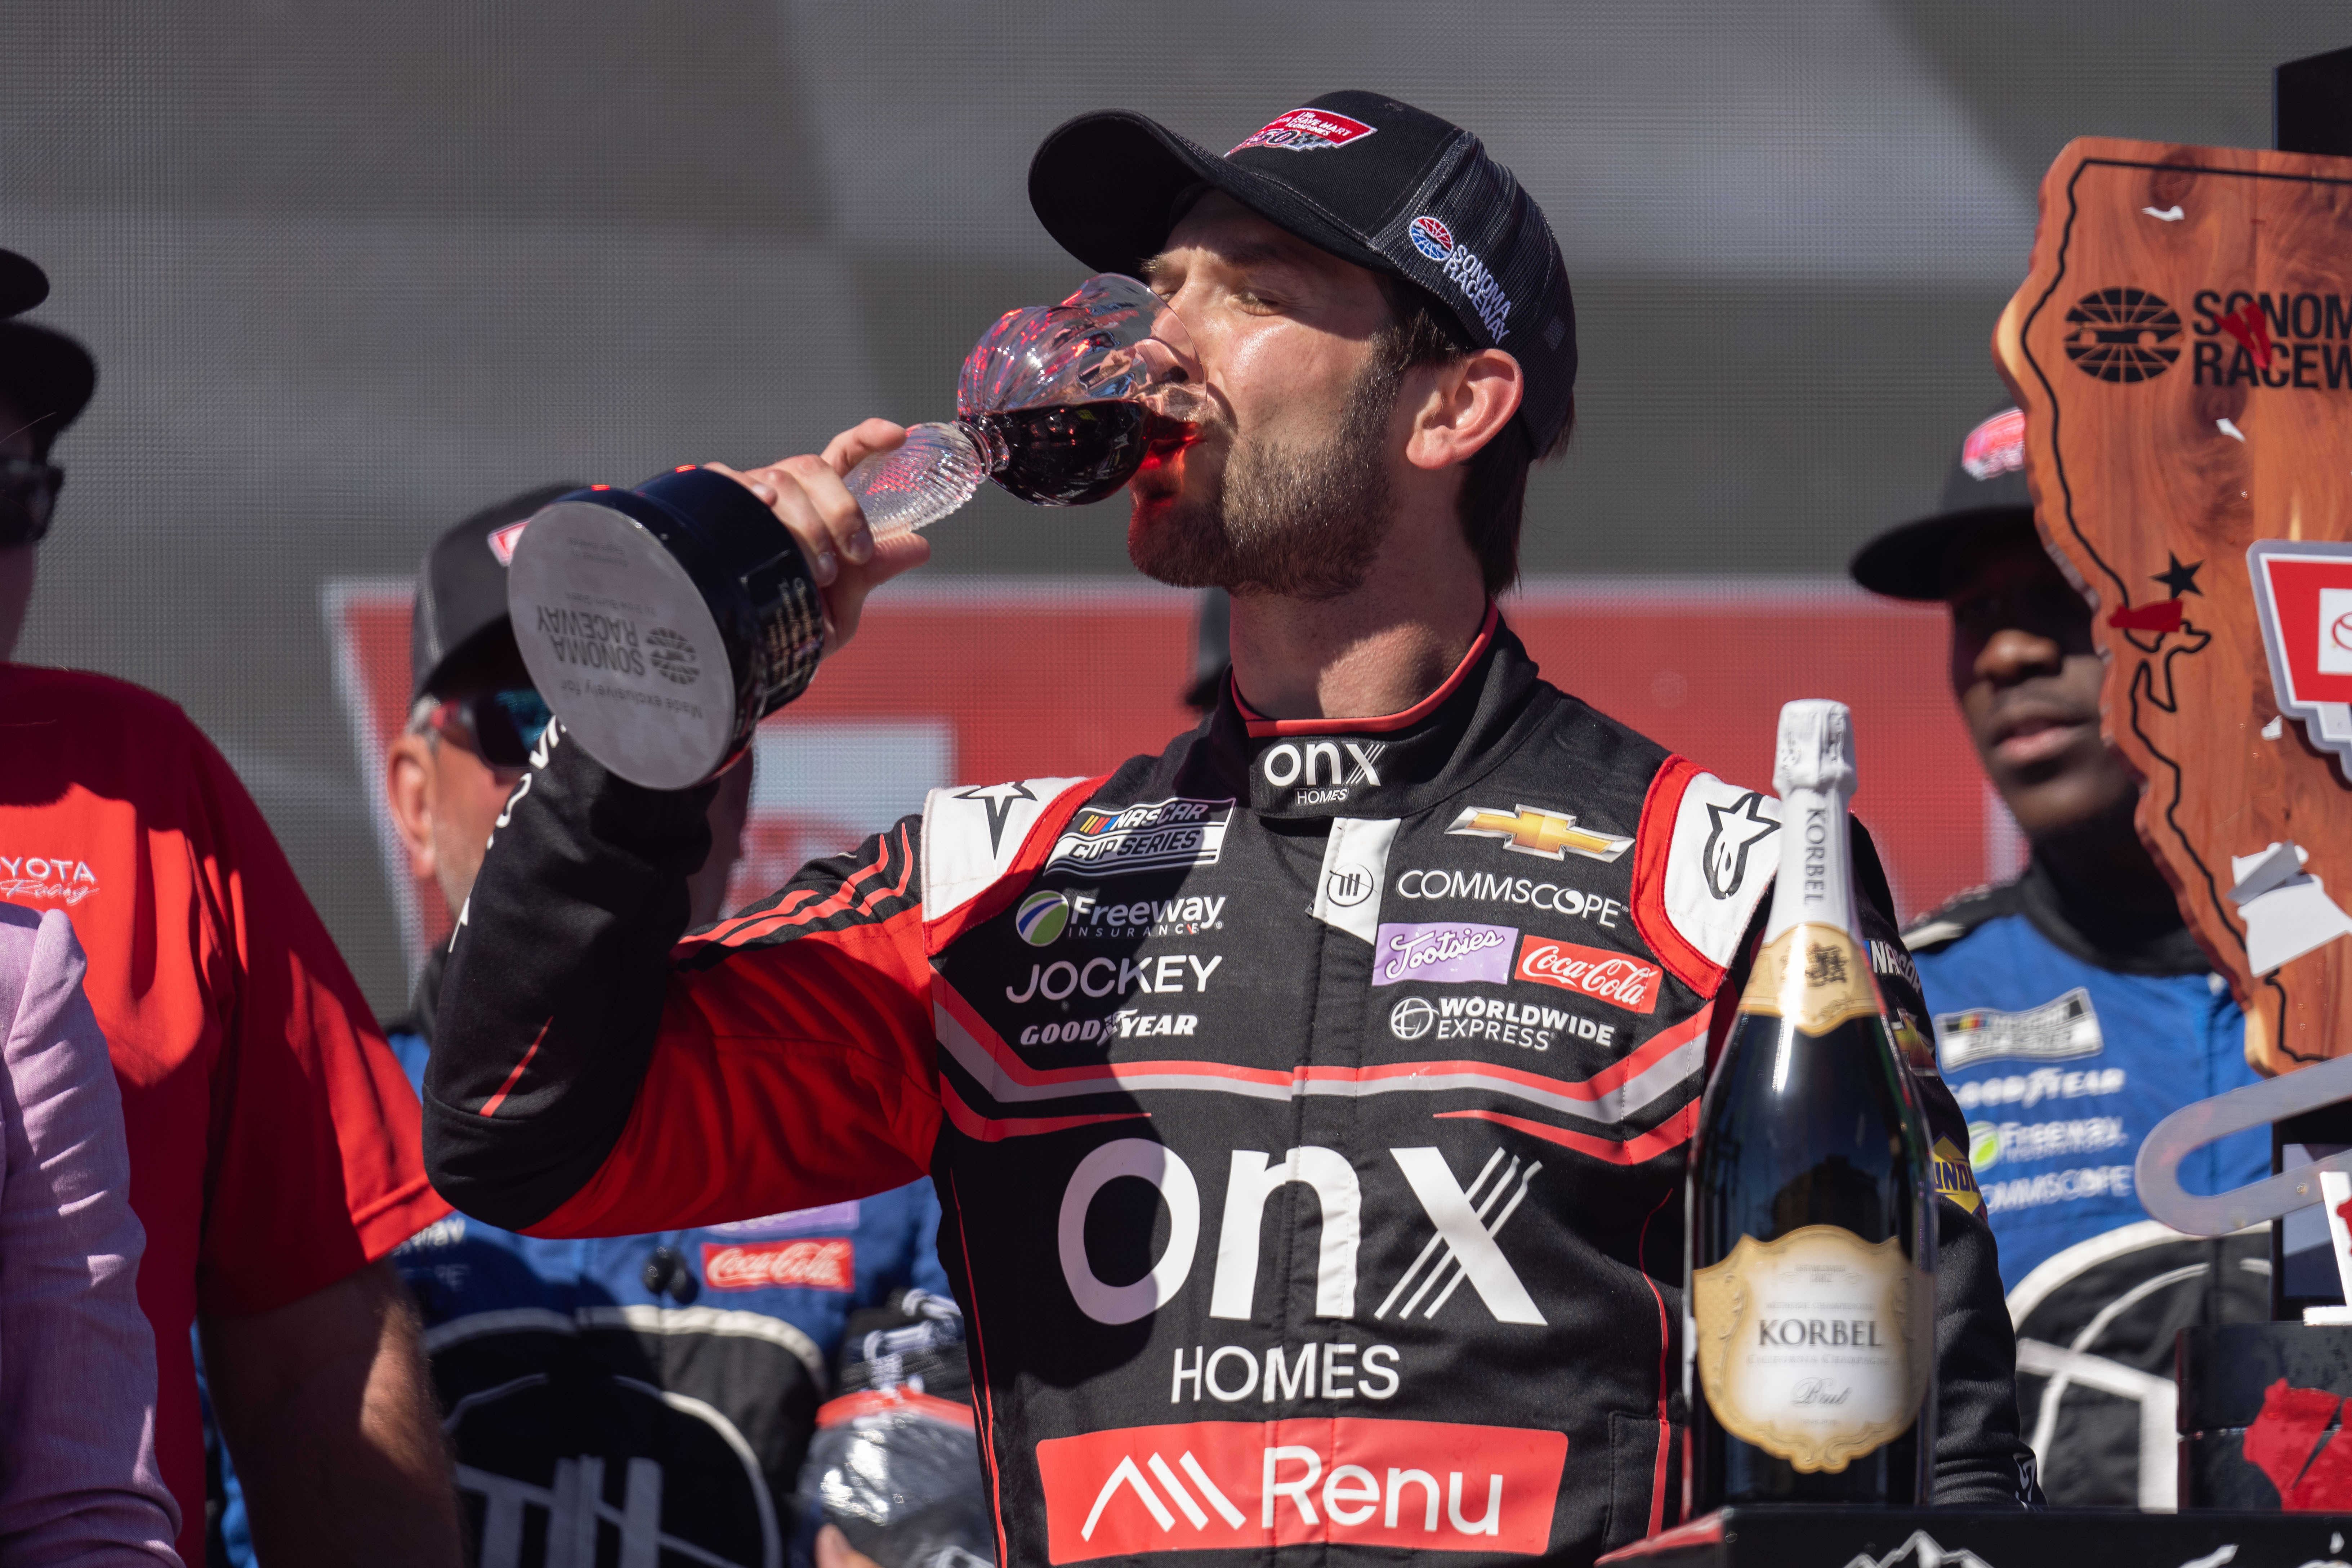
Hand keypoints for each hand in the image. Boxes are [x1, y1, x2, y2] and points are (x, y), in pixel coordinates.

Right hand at [706, 419, 930, 655]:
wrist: (740, 651)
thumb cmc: (790, 623)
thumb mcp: (841, 603)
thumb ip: (874, 569)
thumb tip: (919, 546)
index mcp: (815, 504)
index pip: (842, 456)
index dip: (868, 439)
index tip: (898, 436)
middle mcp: (780, 491)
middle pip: (813, 467)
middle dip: (843, 512)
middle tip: (856, 557)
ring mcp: (744, 498)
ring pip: (781, 482)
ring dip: (808, 530)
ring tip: (817, 575)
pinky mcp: (708, 508)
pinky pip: (729, 483)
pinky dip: (750, 490)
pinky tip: (764, 508)